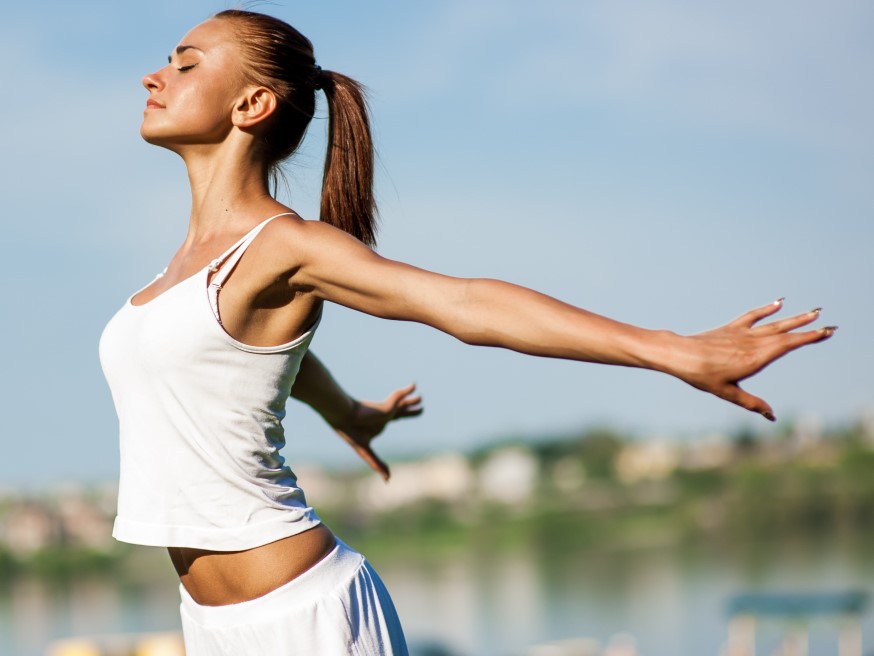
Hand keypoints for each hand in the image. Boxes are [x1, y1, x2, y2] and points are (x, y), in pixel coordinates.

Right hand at [332, 383, 422, 480]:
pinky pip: (399, 397)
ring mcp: (386, 410)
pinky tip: (413, 386)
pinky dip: (406, 391)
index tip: (413, 412)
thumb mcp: (365, 451)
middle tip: (421, 407)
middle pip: (402, 411)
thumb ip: (377, 464)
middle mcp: (385, 415)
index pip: (396, 417)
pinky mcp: (386, 407)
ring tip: (420, 398)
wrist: (342, 416)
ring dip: (412, 401)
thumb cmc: (350, 432)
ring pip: (403, 404)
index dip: (406, 414)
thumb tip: (388, 480)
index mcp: (380, 422)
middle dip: (411, 408)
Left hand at [671, 299, 835, 420]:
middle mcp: (752, 343)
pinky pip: (752, 316)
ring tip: (813, 312)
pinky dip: (766, 309)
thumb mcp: (727, 393)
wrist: (679, 354)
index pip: (788, 345)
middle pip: (785, 334)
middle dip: (808, 329)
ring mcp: (741, 334)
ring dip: (794, 318)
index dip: (808, 338)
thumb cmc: (702, 376)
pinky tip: (779, 302)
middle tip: (830, 324)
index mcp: (755, 359)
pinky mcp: (730, 328)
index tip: (827, 332)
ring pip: (773, 324)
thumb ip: (751, 403)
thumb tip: (772, 416)